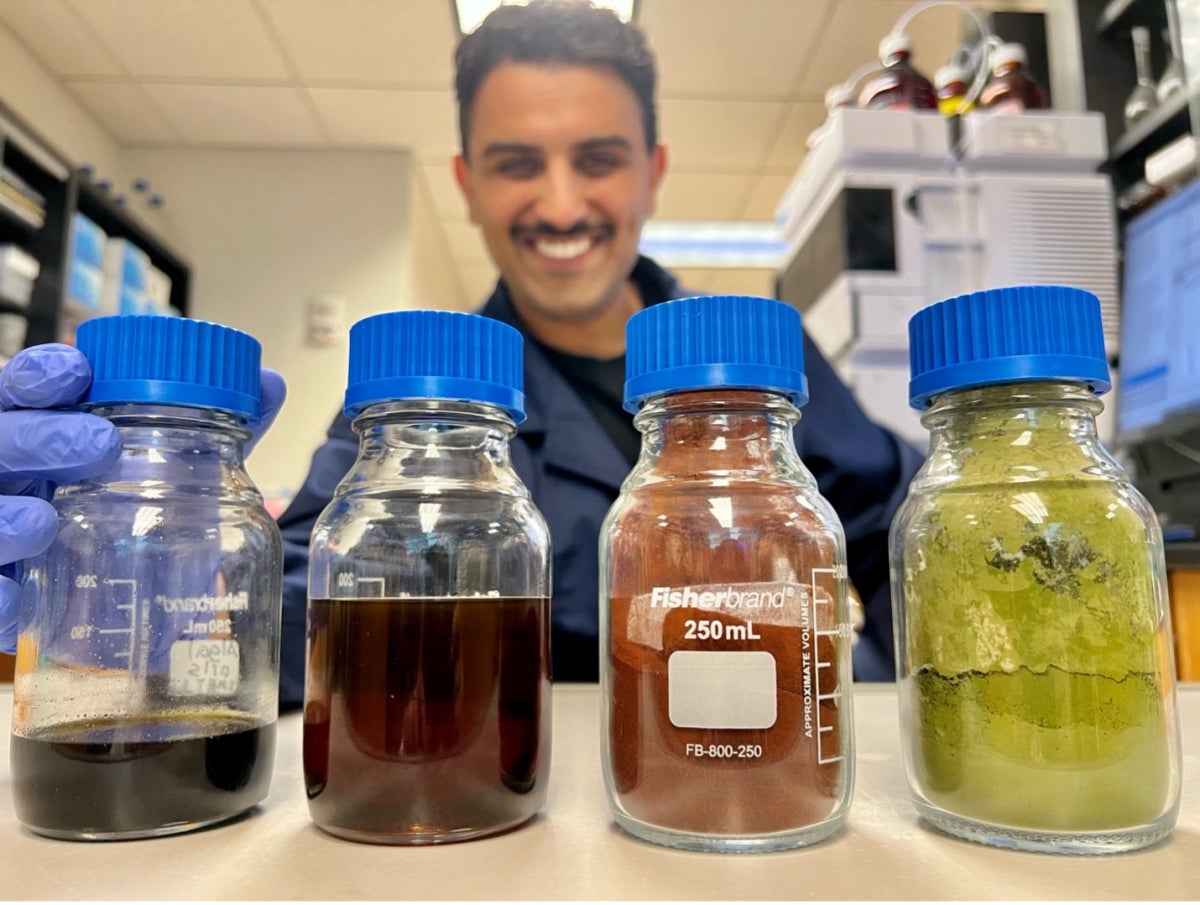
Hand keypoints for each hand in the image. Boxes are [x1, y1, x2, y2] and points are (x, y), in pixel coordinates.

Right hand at [0, 344, 286, 653]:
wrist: (113, 601)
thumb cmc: (131, 511)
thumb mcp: (171, 466)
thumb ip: (213, 428)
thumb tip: (269, 383)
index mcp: (46, 430)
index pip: (27, 388)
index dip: (43, 375)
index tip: (79, 371)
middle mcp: (12, 472)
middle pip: (2, 440)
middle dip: (45, 437)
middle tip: (100, 444)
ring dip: (7, 517)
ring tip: (45, 522)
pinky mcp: (2, 588)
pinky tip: (21, 604)